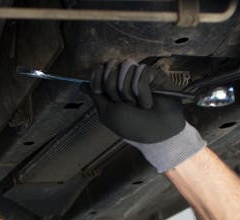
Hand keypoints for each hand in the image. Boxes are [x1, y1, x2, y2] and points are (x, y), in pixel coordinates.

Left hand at [85, 59, 205, 171]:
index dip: (97, 77)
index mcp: (112, 89)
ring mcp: (139, 75)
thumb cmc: (132, 126)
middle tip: (123, 103)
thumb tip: (81, 84)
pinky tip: (148, 103)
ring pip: (125, 68)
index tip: (99, 90)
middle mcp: (124, 80)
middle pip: (110, 67)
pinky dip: (143, 92)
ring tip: (137, 105)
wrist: (157, 132)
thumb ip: (96, 96)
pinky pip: (141, 73)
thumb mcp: (108, 113)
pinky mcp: (154, 74)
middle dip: (113, 88)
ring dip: (128, 92)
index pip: (99, 69)